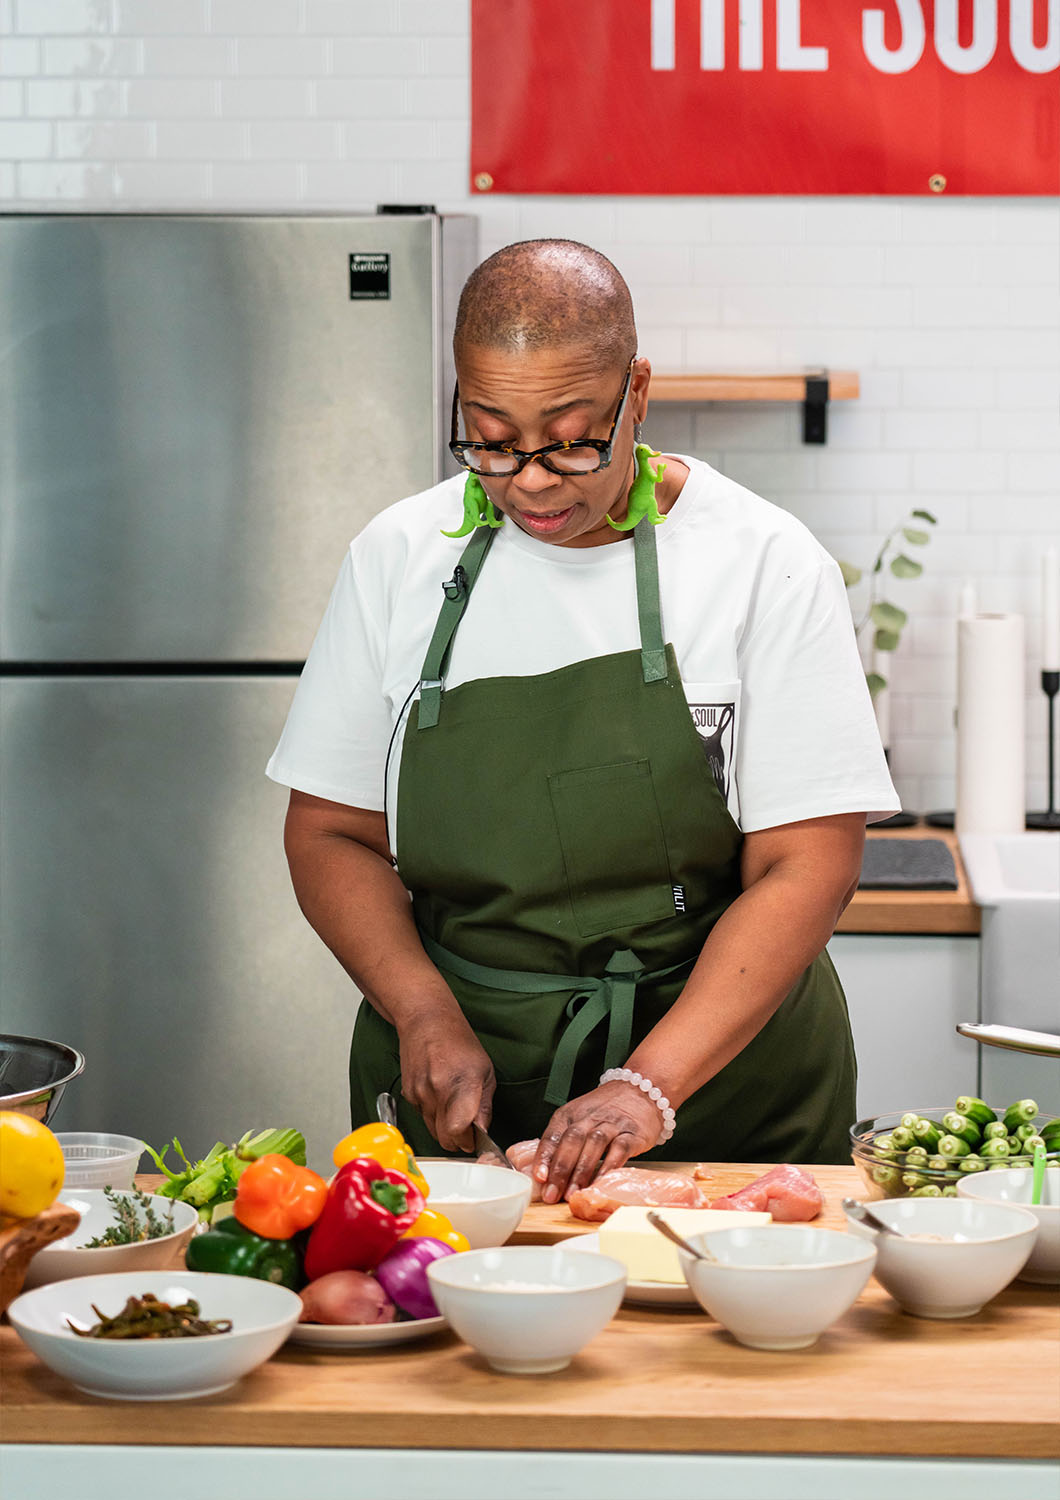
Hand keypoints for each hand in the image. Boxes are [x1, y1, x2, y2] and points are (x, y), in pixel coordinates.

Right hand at [397, 1008, 495, 1153]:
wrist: (427, 1021)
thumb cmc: (458, 1041)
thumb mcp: (485, 1070)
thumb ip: (485, 1105)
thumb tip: (483, 1131)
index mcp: (461, 1085)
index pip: (458, 1131)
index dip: (467, 1142)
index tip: (474, 1140)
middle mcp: (438, 1091)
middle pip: (444, 1138)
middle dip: (457, 1140)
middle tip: (467, 1132)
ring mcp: (420, 1093)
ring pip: (432, 1130)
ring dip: (444, 1128)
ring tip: (454, 1109)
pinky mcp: (408, 1094)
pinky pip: (422, 1116)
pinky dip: (433, 1115)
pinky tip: (439, 1096)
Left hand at [531, 1081, 661, 1204]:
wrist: (640, 1090)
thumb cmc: (604, 1111)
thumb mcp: (579, 1119)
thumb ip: (563, 1142)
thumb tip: (545, 1174)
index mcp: (570, 1114)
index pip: (553, 1134)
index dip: (545, 1157)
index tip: (539, 1177)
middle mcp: (590, 1117)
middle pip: (572, 1140)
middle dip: (560, 1169)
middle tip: (553, 1194)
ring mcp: (613, 1124)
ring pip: (594, 1144)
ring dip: (582, 1171)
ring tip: (574, 1193)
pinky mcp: (634, 1133)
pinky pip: (620, 1148)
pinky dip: (609, 1166)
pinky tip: (601, 1182)